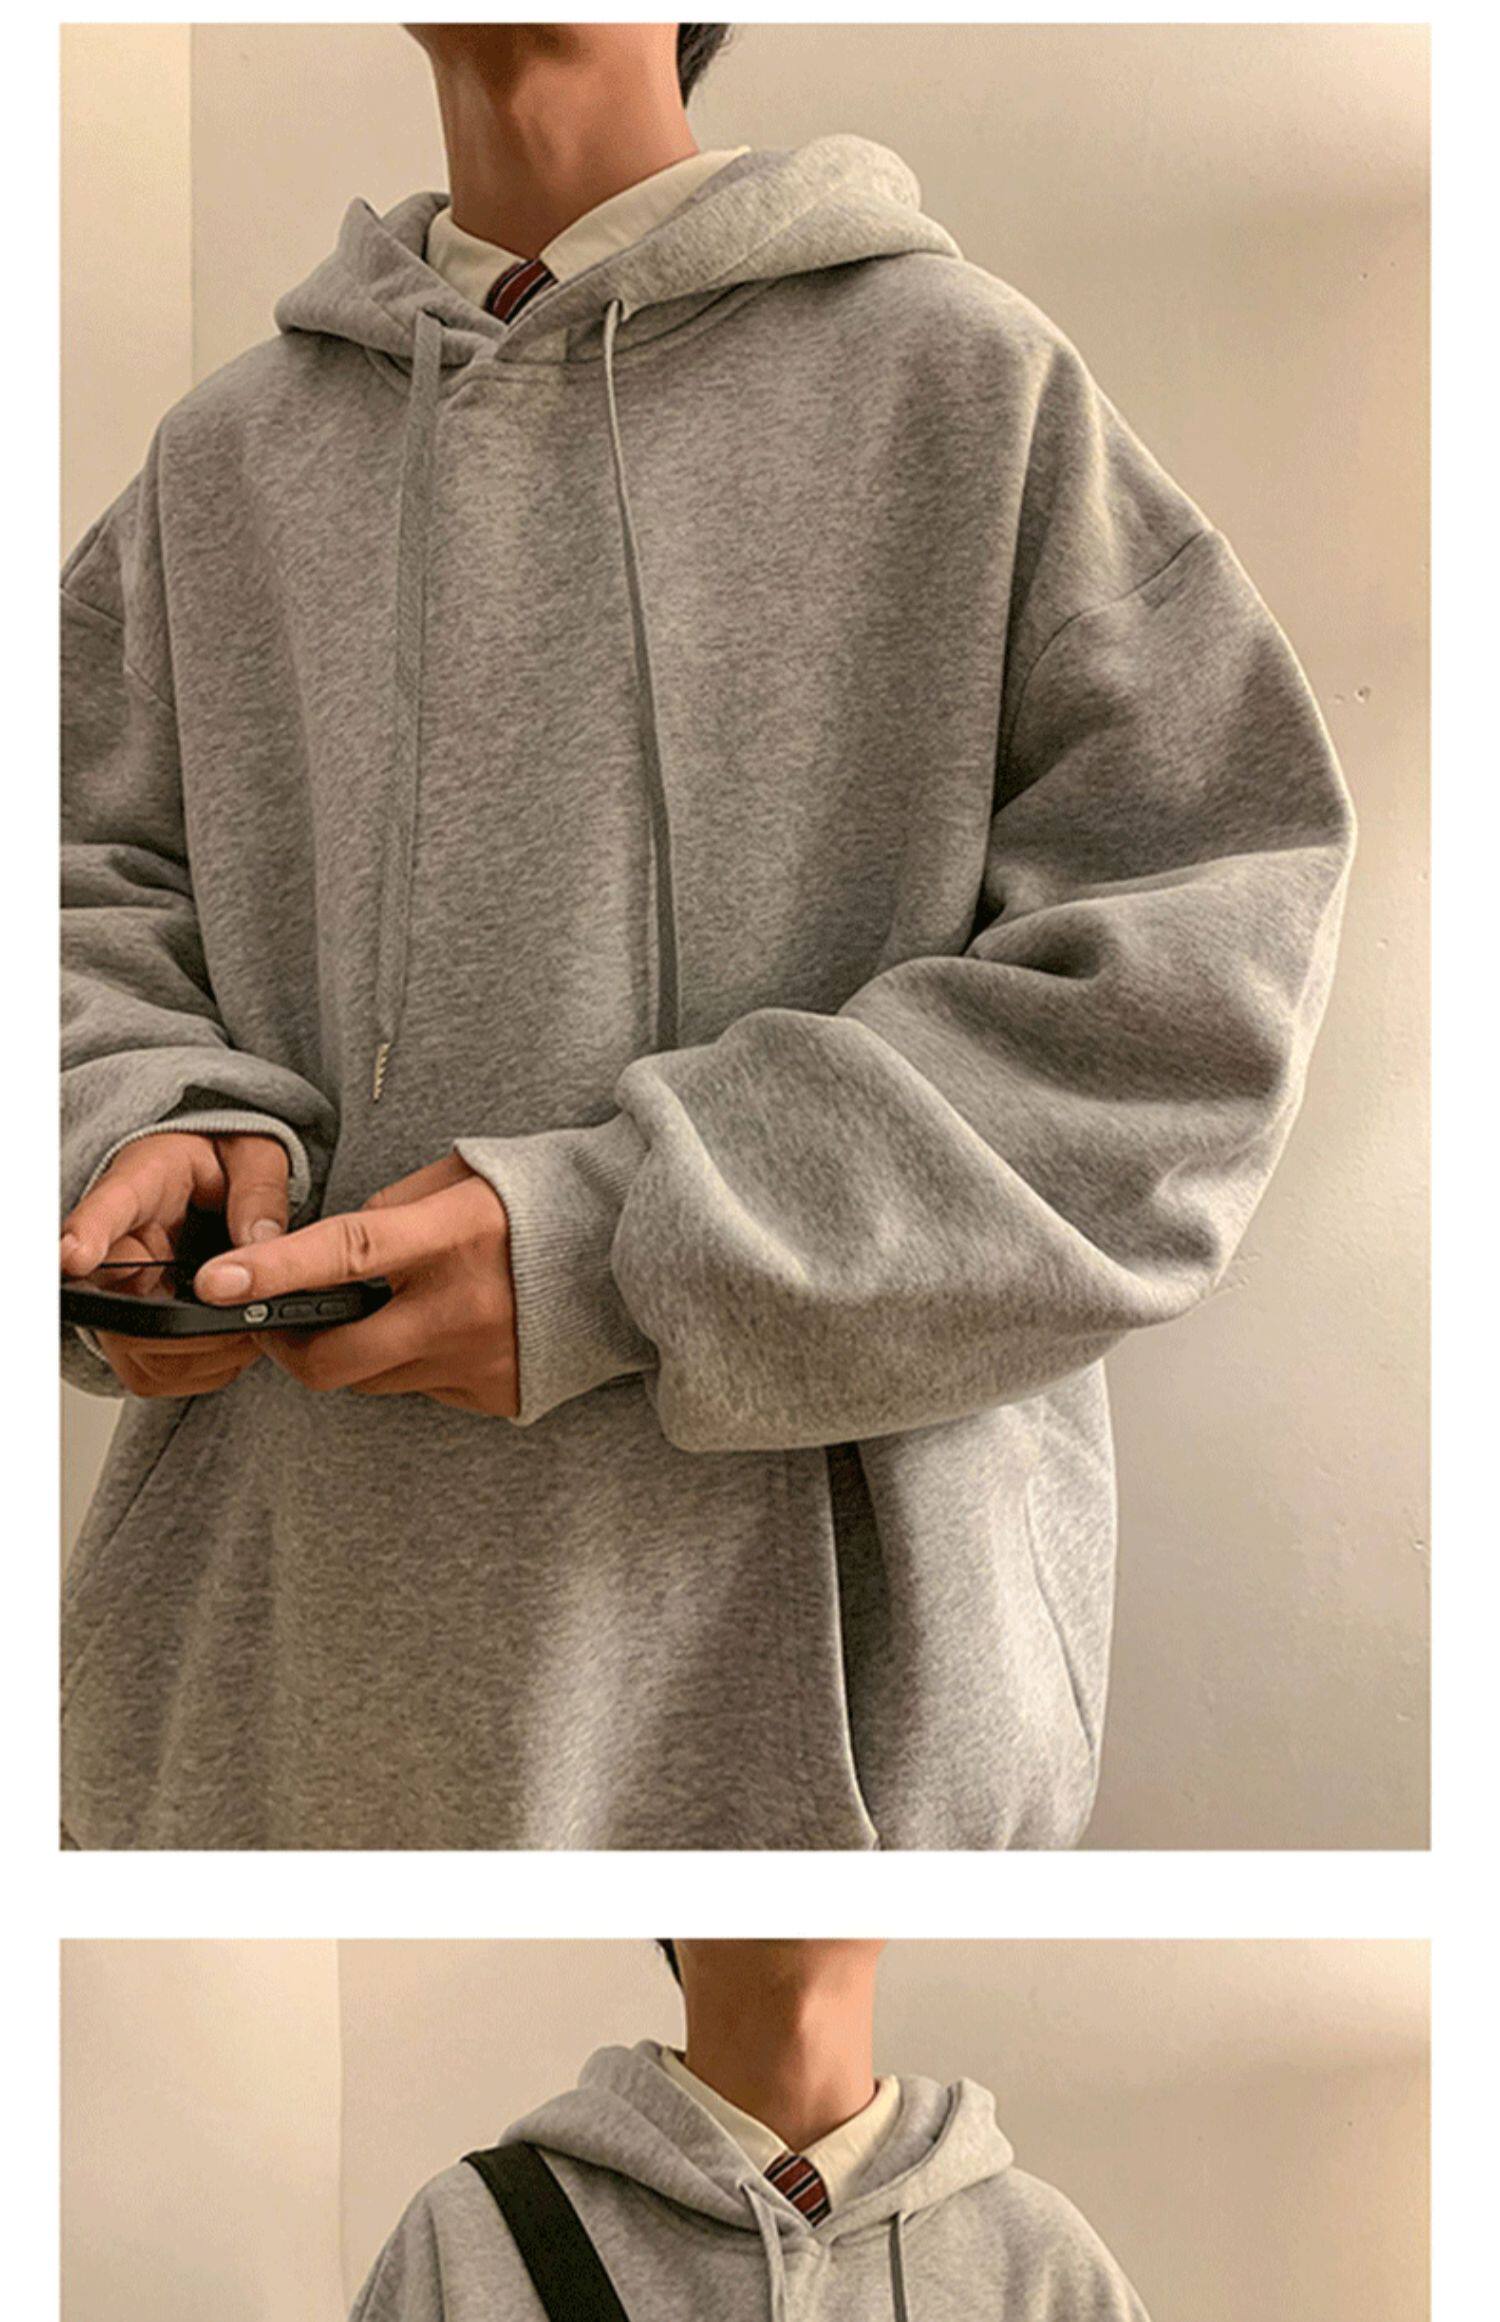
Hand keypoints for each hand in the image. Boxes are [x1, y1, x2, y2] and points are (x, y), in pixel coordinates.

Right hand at [59, 1130, 288, 1398]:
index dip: (89, 1234)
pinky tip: (235, 1337)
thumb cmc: (224, 1162)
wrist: (216, 1181)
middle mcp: (121, 1242)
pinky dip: (206, 1365)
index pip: (108, 1207)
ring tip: (250, 1322)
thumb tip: (260, 1242)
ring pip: (136, 1346)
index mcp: (146, 1182)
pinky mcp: (136, 1330)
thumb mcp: (254, 1156)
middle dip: (182, 1321)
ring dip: (200, 1347)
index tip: (75, 1256)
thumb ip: (260, 1193)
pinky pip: (157, 1370)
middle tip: (243, 1314)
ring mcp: (123, 1289)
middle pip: (115, 1299)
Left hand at [194, 1154, 518, 1417]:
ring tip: (391, 1310)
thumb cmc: (542, 1200)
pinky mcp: (497, 1395)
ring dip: (359, 1350)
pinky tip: (448, 1329)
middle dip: (290, 1349)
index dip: (276, 1272)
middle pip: (336, 1360)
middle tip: (277, 1326)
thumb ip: (391, 1212)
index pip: (346, 1254)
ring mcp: (479, 1361)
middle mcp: (461, 1309)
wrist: (634, 1253)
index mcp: (451, 1236)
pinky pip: (424, 1389)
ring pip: (373, 1379)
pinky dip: (414, 1362)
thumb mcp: (464, 1177)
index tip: (218, 1285)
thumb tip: (334, 1254)